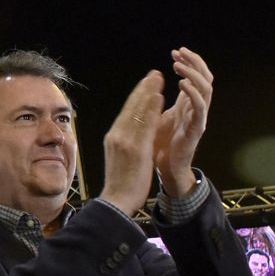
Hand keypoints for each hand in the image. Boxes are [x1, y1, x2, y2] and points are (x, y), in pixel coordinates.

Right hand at [98, 71, 164, 215]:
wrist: (116, 201)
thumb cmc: (121, 182)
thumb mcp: (122, 157)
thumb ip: (129, 141)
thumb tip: (136, 130)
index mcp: (114, 137)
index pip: (127, 112)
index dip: (138, 96)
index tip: (147, 84)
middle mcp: (117, 135)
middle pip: (132, 107)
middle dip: (144, 89)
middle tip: (154, 74)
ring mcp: (125, 141)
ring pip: (138, 111)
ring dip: (149, 93)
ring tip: (158, 79)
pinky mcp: (135, 148)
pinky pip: (145, 124)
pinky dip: (152, 109)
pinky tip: (159, 97)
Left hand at [152, 48, 213, 196]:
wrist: (164, 171)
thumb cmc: (161, 146)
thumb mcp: (158, 117)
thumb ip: (159, 101)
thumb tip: (153, 83)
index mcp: (188, 105)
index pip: (195, 77)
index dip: (189, 63)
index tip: (175, 52)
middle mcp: (196, 109)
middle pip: (205, 78)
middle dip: (194, 62)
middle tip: (180, 52)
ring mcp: (198, 118)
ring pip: (205, 89)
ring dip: (193, 74)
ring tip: (179, 65)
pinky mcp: (196, 129)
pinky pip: (199, 108)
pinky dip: (193, 93)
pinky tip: (181, 84)